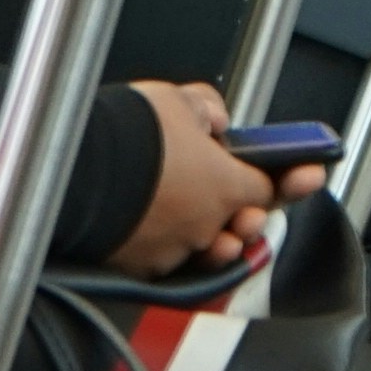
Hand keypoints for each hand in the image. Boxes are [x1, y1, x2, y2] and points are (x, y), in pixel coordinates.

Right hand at [109, 80, 312, 280]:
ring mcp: (171, 252)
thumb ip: (207, 109)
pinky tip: (150, 224)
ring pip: (198, 246)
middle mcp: (204, 226)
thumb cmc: (127, 134)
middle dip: (241, 213)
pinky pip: (162, 259)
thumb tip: (216, 121)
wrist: (71, 168)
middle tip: (240, 202)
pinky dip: (160, 243)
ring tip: (190, 212)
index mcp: (226, 186)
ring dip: (201, 232)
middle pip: (236, 224)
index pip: (267, 190)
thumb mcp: (177, 99)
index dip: (279, 181)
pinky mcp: (137, 270)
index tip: (300, 175)